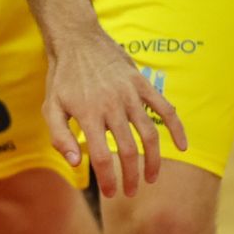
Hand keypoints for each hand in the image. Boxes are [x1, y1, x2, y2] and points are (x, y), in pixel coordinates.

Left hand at [41, 28, 187, 198]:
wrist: (77, 40)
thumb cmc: (62, 78)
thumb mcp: (50, 107)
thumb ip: (60, 137)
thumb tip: (77, 164)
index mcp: (87, 115)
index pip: (101, 156)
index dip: (109, 179)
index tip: (112, 193)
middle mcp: (111, 106)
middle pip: (128, 151)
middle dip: (131, 176)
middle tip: (131, 191)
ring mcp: (130, 94)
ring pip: (149, 135)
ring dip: (153, 160)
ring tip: (152, 178)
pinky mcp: (142, 84)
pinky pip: (166, 109)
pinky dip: (177, 129)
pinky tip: (182, 147)